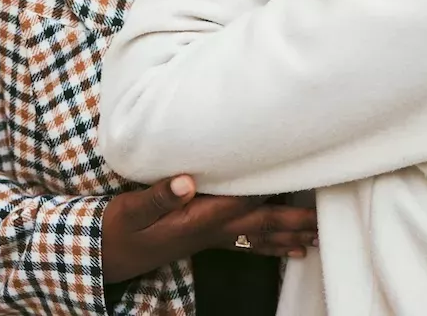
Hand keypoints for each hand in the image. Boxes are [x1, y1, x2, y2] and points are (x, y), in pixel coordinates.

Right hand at [101, 175, 318, 283]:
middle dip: (292, 222)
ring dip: (286, 236)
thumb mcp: (130, 211)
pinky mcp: (202, 239)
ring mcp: (207, 237)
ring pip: (255, 236)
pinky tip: (283, 246)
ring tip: (313, 238)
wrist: (104, 256)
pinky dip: (267, 242)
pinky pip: (244, 241)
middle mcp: (209, 230)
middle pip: (259, 224)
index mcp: (198, 219)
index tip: (296, 171)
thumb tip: (186, 180)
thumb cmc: (116, 230)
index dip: (269, 187)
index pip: (242, 200)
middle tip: (322, 222)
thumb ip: (158, 196)